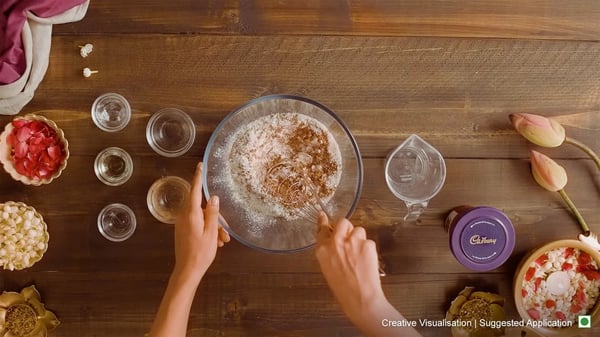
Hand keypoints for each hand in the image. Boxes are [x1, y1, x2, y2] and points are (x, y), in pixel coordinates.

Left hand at [173, 162, 229, 283]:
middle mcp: (184, 216)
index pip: (195, 190)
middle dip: (216, 217)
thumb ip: (213, 213)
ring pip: (202, 217)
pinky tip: (216, 242)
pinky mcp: (183, 231)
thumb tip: (214, 198)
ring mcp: (183, 224)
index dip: (198, 177)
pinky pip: (198, 224)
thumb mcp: (211, 232)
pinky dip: (208, 230)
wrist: (187, 271)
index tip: (200, 165)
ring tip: (222, 241)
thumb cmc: (201, 252)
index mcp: (191, 214)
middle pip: (202, 207)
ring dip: (214, 226)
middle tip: (225, 232)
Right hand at [315, 214, 384, 322]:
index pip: (322, 229)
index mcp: (322, 251)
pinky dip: (369, 250)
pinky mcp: (367, 244)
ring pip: (358, 230)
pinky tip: (367, 262)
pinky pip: (369, 241)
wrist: (360, 299)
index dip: (324, 221)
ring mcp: (352, 242)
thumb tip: (335, 244)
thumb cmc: (344, 290)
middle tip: (351, 239)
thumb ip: (329, 253)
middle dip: (347, 228)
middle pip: (343, 222)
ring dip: (360, 239)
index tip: (323, 216)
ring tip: (360, 256)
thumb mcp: (328, 270)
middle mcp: (335, 243)